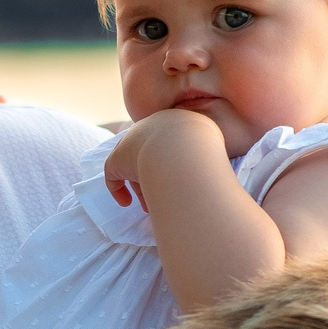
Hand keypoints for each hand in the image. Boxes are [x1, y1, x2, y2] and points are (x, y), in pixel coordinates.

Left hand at [102, 107, 218, 208]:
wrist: (183, 151)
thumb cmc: (203, 151)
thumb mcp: (213, 147)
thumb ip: (206, 157)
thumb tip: (207, 174)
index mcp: (176, 121)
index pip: (168, 144)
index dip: (171, 164)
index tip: (178, 180)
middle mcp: (152, 127)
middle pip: (149, 154)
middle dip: (154, 177)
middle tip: (163, 196)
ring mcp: (133, 142)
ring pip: (133, 167)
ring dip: (141, 188)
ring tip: (149, 207)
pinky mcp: (118, 158)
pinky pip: (113, 175)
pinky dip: (118, 189)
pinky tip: (126, 202)